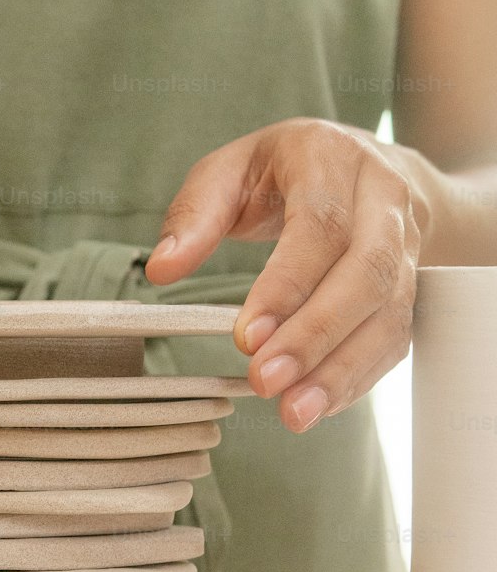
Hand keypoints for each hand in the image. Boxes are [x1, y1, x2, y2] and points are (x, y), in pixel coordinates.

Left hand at [145, 119, 420, 432]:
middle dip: (316, 334)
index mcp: (332, 159)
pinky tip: (318, 405)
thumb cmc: (287, 170)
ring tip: (295, 412)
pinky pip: (395, 337)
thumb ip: (195, 214)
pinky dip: (357, 376)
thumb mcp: (232, 168)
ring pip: (389, 312)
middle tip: (267, 381)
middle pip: (366, 271)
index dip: (287, 285)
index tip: (247, 337)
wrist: (367, 163)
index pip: (319, 225)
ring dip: (341, 369)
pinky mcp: (411, 286)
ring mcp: (405, 244)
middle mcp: (383, 198)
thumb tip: (161, 268)